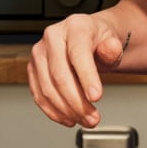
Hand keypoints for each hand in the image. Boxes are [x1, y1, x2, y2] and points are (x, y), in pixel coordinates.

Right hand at [27, 13, 126, 127]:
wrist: (89, 37)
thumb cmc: (100, 40)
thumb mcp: (112, 41)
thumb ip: (113, 48)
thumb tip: (111, 49)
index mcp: (74, 27)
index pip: (78, 55)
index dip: (87, 78)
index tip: (96, 97)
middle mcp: (52, 37)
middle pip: (60, 76)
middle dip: (77, 102)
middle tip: (93, 118)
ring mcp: (39, 53)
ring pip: (47, 88)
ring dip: (66, 110)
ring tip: (85, 120)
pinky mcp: (33, 69)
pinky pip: (39, 94)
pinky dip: (53, 111)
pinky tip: (68, 118)